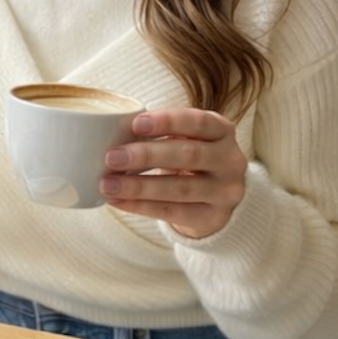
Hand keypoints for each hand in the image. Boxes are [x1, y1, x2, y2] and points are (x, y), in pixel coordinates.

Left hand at [100, 108, 246, 237]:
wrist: (217, 198)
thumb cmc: (191, 157)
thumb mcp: (188, 138)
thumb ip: (163, 133)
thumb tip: (114, 133)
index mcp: (222, 131)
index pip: (199, 122)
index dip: (168, 121)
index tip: (135, 124)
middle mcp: (230, 160)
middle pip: (188, 155)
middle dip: (147, 155)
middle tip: (112, 157)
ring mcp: (225, 192)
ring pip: (179, 188)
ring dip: (139, 186)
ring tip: (108, 184)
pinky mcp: (212, 217)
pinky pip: (172, 212)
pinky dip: (141, 206)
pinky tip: (118, 201)